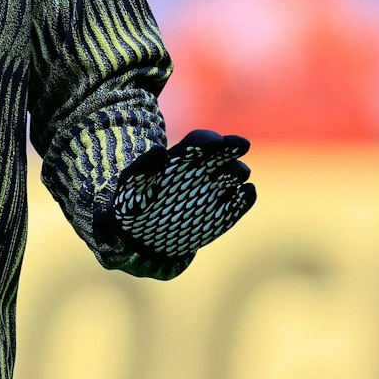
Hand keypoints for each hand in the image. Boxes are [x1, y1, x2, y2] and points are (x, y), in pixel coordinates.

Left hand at [105, 129, 256, 273]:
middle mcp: (202, 172)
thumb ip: (144, 168)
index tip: (215, 141)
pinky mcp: (222, 215)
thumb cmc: (132, 206)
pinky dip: (245, 199)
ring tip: (239, 173)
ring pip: (233, 175)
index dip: (208, 139)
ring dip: (237, 172)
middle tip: (241, 144)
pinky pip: (238, 204)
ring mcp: (214, 192)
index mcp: (181, 160)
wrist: (140, 239)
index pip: (200, 142)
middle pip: (222, 153)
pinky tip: (246, 193)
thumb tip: (160, 150)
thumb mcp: (132, 186)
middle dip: (231, 147)